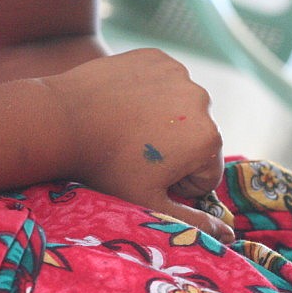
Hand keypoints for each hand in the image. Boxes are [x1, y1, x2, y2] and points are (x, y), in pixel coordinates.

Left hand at [46, 50, 230, 240]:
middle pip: (197, 139)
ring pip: (182, 110)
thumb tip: (230, 234)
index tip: (147, 176)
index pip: (207, 173)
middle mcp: (203, 102)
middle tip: (134, 154)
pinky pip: (164, 83)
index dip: (178, 183)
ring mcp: (180, 74)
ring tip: (127, 129)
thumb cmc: (106, 168)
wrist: (61, 120)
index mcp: (208, 140)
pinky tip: (124, 104)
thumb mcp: (150, 203)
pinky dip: (150, 94)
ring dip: (164, 121)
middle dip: (174, 151)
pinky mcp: (157, 57)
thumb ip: (194, 222)